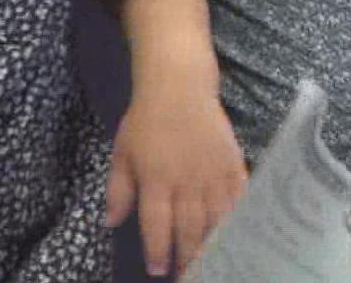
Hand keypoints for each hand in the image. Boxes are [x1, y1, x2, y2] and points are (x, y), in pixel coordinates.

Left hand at [107, 75, 247, 276]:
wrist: (180, 86)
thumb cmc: (146, 121)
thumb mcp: (121, 154)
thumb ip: (118, 190)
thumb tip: (111, 223)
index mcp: (156, 180)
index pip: (157, 225)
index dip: (157, 251)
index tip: (158, 270)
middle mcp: (186, 181)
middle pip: (188, 228)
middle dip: (187, 256)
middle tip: (187, 275)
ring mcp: (212, 173)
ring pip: (215, 218)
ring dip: (212, 243)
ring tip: (212, 262)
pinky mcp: (232, 164)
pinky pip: (238, 197)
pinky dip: (238, 217)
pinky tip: (236, 232)